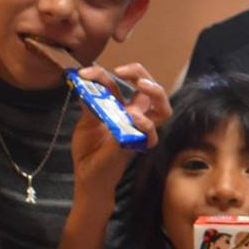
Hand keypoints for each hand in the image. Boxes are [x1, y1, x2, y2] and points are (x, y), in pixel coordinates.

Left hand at [71, 62, 169, 194]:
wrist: (88, 177)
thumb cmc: (89, 152)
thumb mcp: (85, 123)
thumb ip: (90, 105)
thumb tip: (87, 84)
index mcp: (122, 108)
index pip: (121, 83)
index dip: (103, 74)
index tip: (86, 73)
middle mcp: (135, 117)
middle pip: (151, 88)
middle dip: (140, 73)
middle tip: (121, 70)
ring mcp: (139, 131)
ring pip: (164, 109)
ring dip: (156, 92)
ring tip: (142, 85)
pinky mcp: (138, 146)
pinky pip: (151, 134)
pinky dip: (145, 124)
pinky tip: (132, 118)